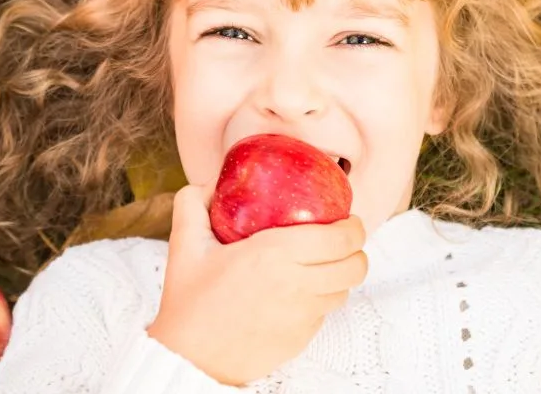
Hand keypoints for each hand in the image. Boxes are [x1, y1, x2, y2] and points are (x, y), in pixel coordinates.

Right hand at [146, 184, 366, 385]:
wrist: (190, 358)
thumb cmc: (189, 303)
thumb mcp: (184, 244)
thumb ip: (193, 203)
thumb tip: (211, 183)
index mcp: (274, 255)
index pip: (340, 239)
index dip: (353, 226)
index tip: (346, 218)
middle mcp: (296, 286)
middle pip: (355, 265)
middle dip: (356, 249)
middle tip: (341, 239)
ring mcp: (302, 317)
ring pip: (344, 291)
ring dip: (341, 274)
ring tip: (323, 264)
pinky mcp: (301, 339)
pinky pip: (325, 313)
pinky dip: (321, 298)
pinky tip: (299, 291)